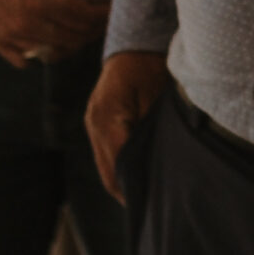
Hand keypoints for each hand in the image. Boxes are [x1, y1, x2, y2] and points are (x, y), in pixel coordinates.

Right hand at [0, 0, 113, 67]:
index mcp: (43, 0)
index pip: (86, 18)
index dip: (105, 15)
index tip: (115, 7)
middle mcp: (29, 25)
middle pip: (73, 38)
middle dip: (93, 30)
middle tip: (103, 18)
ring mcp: (10, 37)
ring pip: (53, 52)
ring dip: (71, 43)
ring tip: (81, 29)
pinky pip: (26, 60)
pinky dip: (41, 54)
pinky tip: (49, 39)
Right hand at [86, 50, 171, 201]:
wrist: (133, 45)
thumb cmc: (149, 67)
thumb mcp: (157, 98)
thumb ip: (153, 131)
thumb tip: (161, 164)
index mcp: (107, 117)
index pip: (119, 164)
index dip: (134, 185)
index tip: (150, 202)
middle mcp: (94, 123)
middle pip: (108, 171)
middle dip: (126, 191)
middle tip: (149, 209)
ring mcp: (92, 123)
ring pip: (104, 165)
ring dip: (121, 182)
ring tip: (143, 198)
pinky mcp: (96, 123)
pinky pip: (105, 154)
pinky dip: (118, 167)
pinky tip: (134, 177)